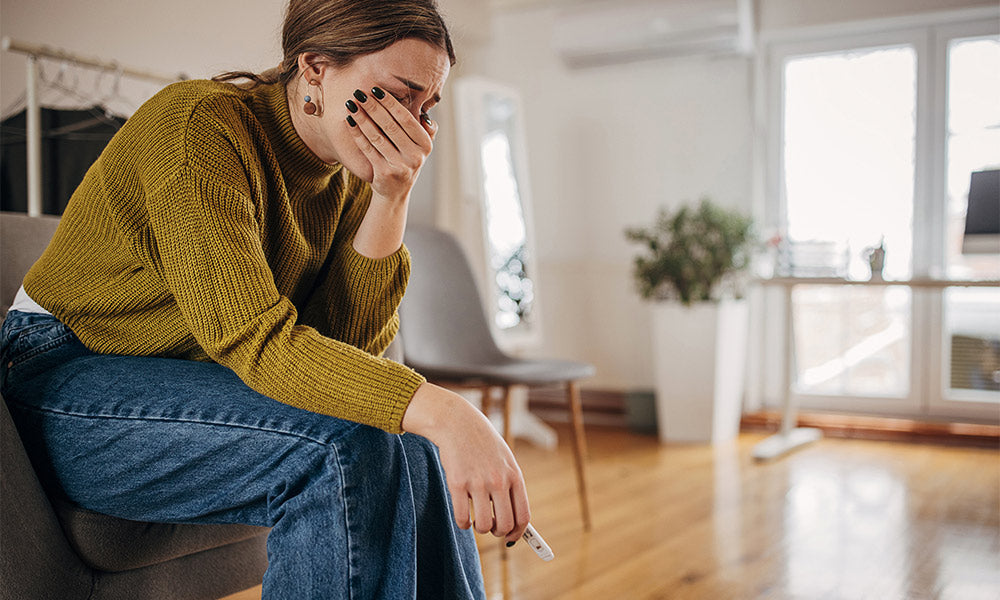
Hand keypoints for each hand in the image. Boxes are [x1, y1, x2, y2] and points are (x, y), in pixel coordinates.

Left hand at [345, 87, 436, 202]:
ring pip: (377, 136)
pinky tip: (349, 121)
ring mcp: (400, 166)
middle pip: (390, 126)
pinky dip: (357, 134)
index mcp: (425, 145)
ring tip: (351, 104)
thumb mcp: (421, 147)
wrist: (395, 192)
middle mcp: (415, 156)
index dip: (390, 103)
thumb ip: (426, 130)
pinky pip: (368, 149)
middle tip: (359, 93)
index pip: (406, 119)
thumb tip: (425, 115)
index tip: (376, 90)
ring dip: (362, 118)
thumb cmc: (406, 161)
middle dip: (373, 107)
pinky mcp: (384, 173)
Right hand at [402, 382, 530, 542]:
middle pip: (505, 525)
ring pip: (483, 525)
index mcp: (514, 476)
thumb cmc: (483, 444)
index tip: (512, 539)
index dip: (519, 533)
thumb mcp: (505, 461)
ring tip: (476, 519)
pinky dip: (463, 523)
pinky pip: (462, 517)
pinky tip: (463, 516)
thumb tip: (517, 519)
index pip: (523, 515)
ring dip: (479, 528)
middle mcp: (499, 480)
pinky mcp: (457, 483)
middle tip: (491, 527)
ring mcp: (478, 482)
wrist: (458, 423)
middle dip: (498, 532)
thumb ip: (511, 486)